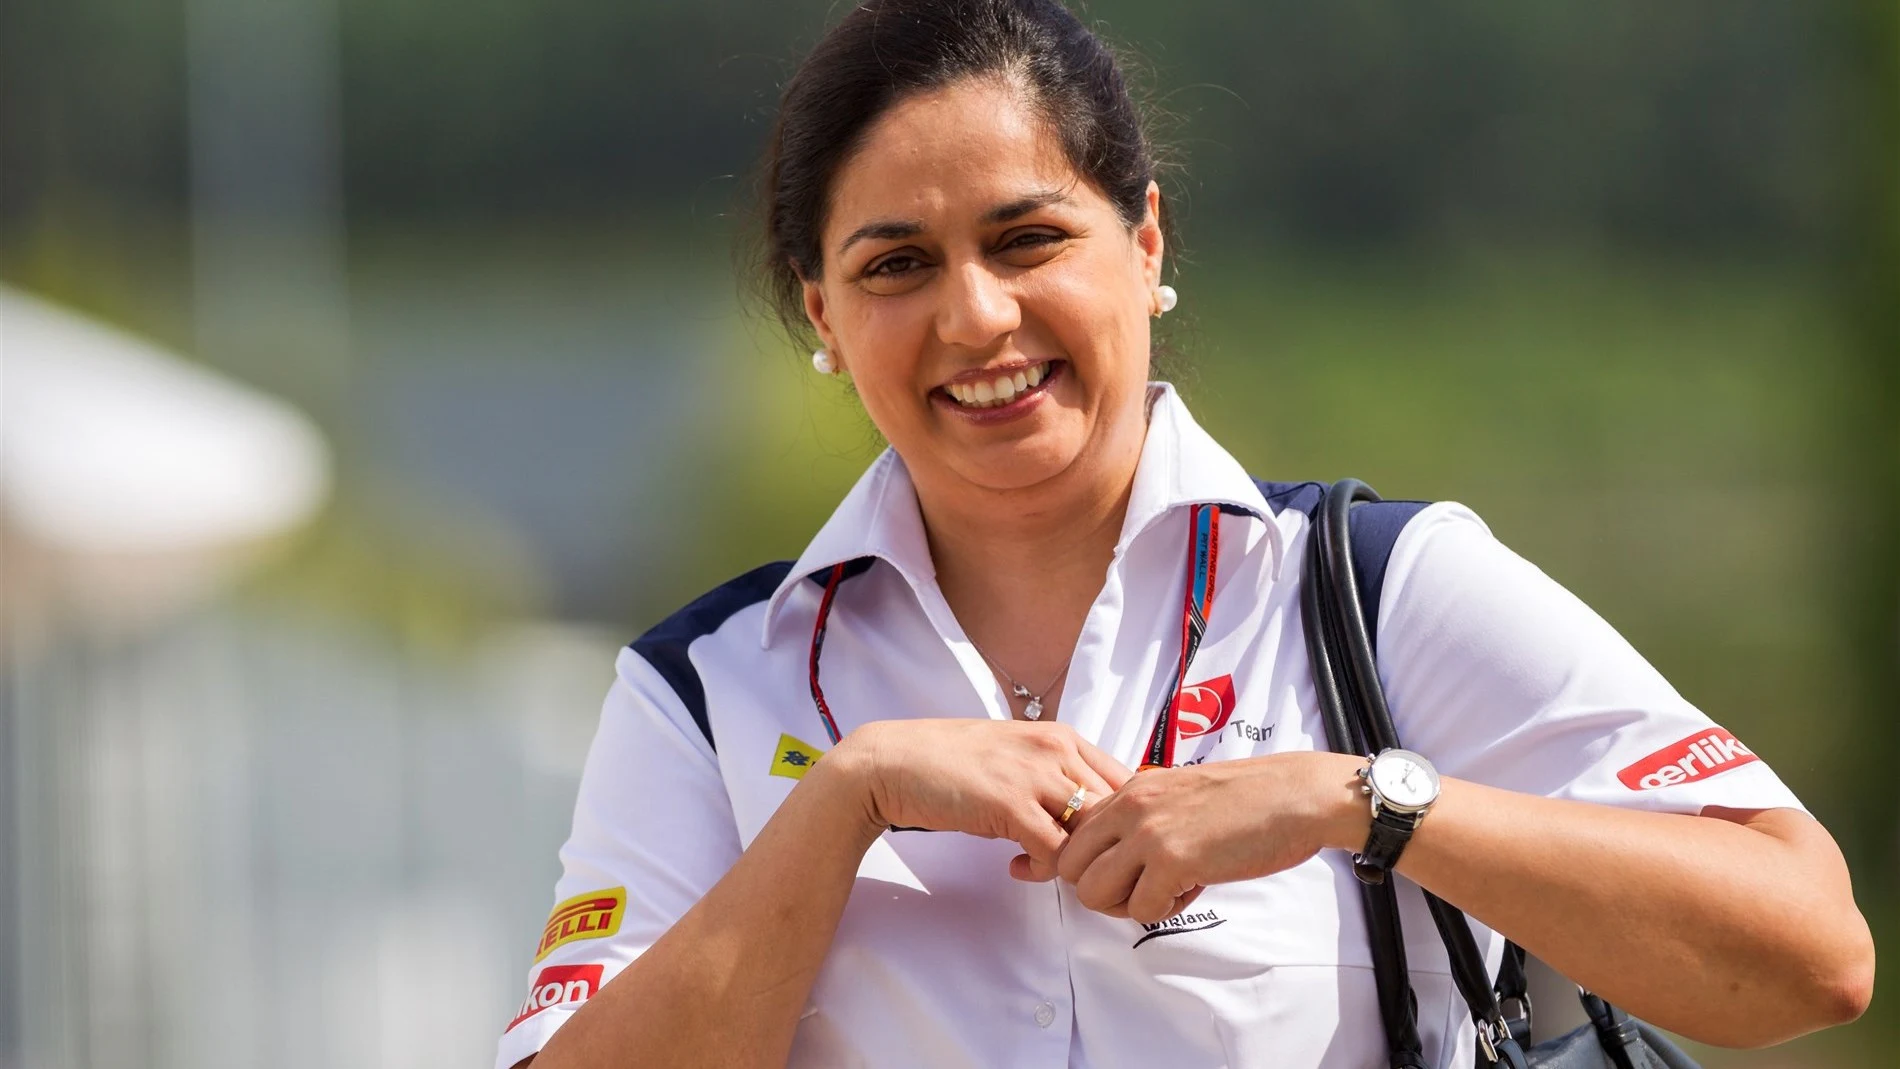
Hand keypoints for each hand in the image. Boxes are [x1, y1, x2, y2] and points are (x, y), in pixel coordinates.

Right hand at [835, 719, 1134, 878]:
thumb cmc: (949, 762)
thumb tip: (1085, 813)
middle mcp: (1056, 750)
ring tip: (1042, 865)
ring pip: (1091, 834)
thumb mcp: (1014, 755)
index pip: (1125, 780)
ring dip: (1073, 861)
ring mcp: (1035, 777)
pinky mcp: (1011, 807)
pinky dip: (1043, 870)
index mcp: (1061, 736)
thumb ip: (1052, 774)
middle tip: (1072, 863)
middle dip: (1102, 845)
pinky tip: (1016, 867)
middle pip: (1115, 810)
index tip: (1096, 842)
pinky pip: (1056, 853)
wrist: (893, 764)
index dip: (1119, 820)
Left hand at [1055, 752, 1367, 922]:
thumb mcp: (1177, 794)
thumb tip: (1116, 856)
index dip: (1090, 865)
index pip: (1072, 835)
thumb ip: (1141, 817)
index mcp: (1129, 790)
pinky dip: (1166, 910)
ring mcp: (1148, 832)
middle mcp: (1129, 807)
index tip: (1121, 873)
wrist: (1294, 797)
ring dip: (1128, 904)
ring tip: (1167, 889)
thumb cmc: (1246, 800)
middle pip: (1071, 868)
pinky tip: (1194, 888)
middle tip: (1142, 889)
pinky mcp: (1173, 860)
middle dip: (1102, 891)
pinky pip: (1141, 909)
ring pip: (1093, 893)